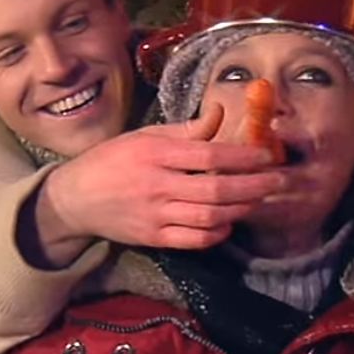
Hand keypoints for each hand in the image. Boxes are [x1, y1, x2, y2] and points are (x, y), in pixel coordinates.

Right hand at [20, 104, 285, 266]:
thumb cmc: (114, 160)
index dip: (243, 156)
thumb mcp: (146, 136)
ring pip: (209, 216)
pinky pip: (194, 240)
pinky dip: (217, 233)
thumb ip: (187, 129)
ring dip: (241, 208)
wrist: (75, 199)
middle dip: (254, 185)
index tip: (267, 154)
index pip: (209, 155)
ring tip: (260, 199)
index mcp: (156, 153)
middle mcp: (157, 185)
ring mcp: (156, 215)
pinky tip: (230, 221)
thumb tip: (221, 112)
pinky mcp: (154, 238)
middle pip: (216, 188)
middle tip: (279, 180)